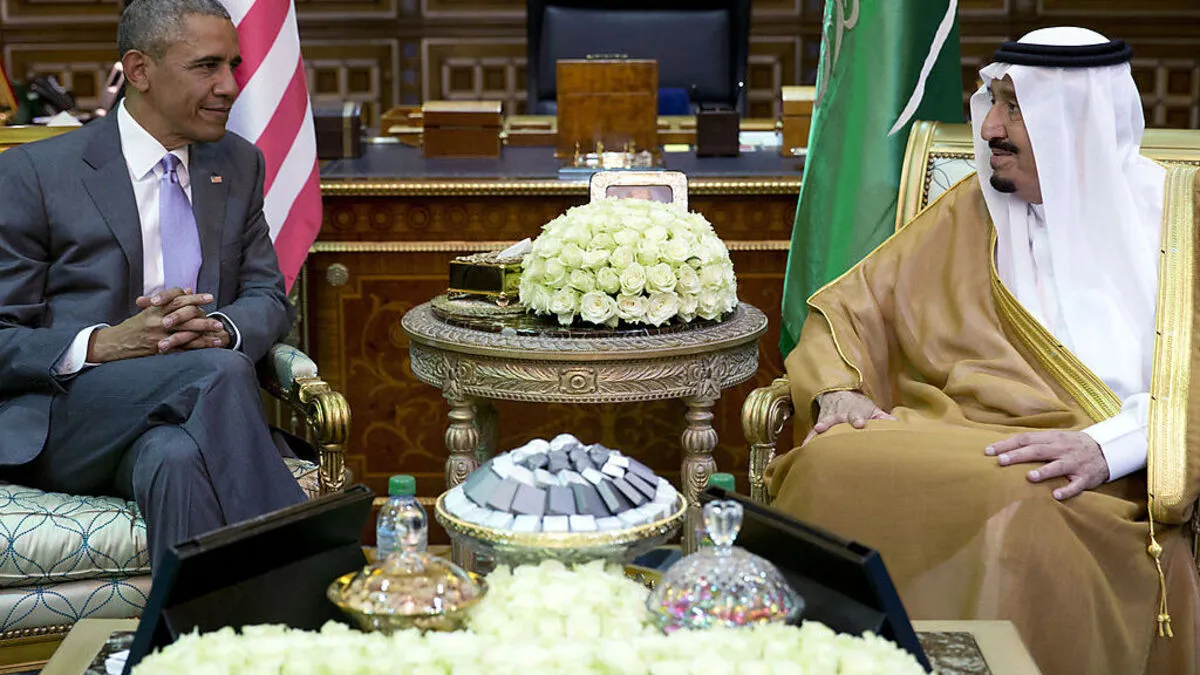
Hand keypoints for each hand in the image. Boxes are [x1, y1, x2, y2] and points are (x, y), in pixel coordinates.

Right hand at [87, 288, 219, 361]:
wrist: (114, 343)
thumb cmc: (133, 326)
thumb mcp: (149, 310)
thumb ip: (169, 301)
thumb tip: (188, 289)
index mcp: (155, 309)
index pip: (177, 299)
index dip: (194, 298)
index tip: (210, 298)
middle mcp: (157, 321)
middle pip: (184, 316)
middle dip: (204, 319)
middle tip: (220, 321)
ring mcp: (158, 335)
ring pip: (185, 333)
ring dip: (204, 335)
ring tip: (220, 336)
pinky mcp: (159, 349)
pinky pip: (181, 349)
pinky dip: (196, 348)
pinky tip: (209, 349)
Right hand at [803, 390, 894, 444]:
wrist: (839, 393)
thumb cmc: (859, 406)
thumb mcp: (872, 409)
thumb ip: (883, 418)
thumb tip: (897, 425)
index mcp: (854, 412)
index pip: (856, 415)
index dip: (857, 419)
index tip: (859, 424)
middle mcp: (840, 414)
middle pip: (837, 420)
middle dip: (834, 424)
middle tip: (827, 429)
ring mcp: (829, 418)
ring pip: (823, 424)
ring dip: (818, 430)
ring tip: (813, 438)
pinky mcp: (820, 423)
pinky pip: (813, 432)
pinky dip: (809, 439)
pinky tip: (804, 447)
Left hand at [985, 431, 1109, 500]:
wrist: (1107, 450)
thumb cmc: (1072, 445)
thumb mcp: (1054, 438)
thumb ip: (1034, 443)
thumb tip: (1005, 448)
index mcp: (1051, 439)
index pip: (1025, 439)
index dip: (1007, 444)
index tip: (988, 451)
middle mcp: (1061, 449)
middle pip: (1037, 451)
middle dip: (1018, 455)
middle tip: (1000, 461)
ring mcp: (1074, 463)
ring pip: (1058, 466)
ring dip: (1044, 471)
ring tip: (1029, 477)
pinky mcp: (1085, 477)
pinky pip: (1076, 485)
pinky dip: (1067, 490)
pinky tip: (1056, 496)